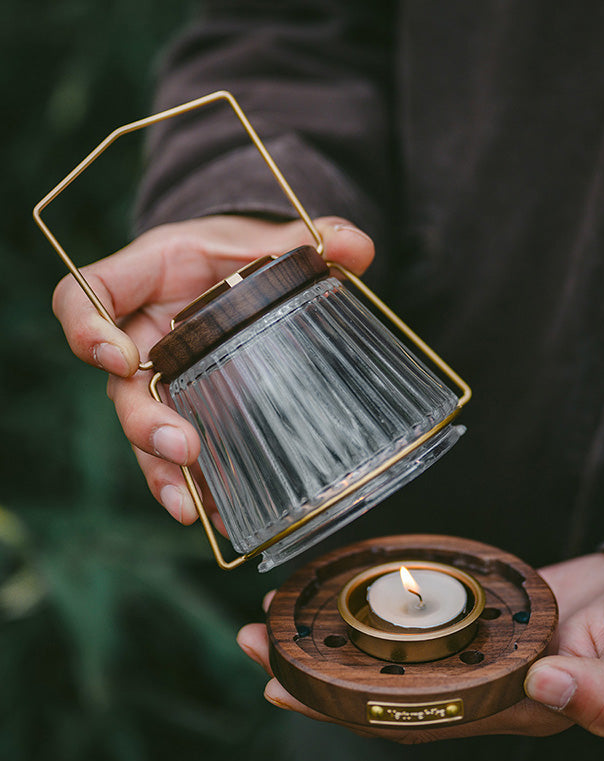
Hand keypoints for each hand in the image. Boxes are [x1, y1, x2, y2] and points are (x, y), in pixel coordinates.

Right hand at [52, 214, 374, 522]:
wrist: (236, 274)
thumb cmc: (236, 254)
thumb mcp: (265, 239)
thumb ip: (305, 240)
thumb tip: (357, 246)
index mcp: (143, 283)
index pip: (83, 299)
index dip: (86, 329)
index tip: (118, 355)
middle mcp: (139, 338)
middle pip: (118, 386)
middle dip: (144, 423)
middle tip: (181, 449)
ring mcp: (159, 379)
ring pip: (144, 431)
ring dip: (163, 471)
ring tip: (192, 506)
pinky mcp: (186, 407)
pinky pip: (179, 451)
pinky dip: (196, 484)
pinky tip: (221, 515)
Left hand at [237, 552, 603, 741]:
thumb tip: (546, 686)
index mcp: (508, 704)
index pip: (409, 715)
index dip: (341, 706)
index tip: (279, 684)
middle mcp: (481, 685)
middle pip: (381, 689)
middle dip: (311, 673)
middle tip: (249, 644)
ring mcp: (476, 650)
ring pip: (391, 653)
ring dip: (333, 639)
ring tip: (275, 619)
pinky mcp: (481, 615)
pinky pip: (418, 617)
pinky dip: (376, 608)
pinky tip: (344, 594)